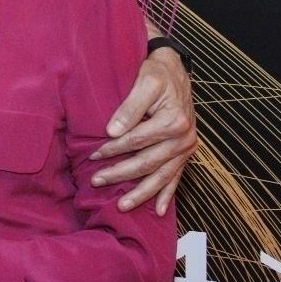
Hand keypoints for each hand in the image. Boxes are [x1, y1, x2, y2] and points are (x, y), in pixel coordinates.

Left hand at [91, 44, 196, 215]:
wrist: (176, 70)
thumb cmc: (157, 74)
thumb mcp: (144, 82)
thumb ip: (130, 107)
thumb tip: (112, 131)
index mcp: (174, 121)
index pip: (137, 141)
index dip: (114, 150)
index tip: (93, 156)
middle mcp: (184, 137)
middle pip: (148, 162)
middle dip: (121, 174)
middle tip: (97, 181)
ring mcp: (187, 148)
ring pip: (162, 176)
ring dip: (142, 193)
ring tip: (122, 206)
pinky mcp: (186, 153)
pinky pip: (177, 177)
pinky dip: (167, 195)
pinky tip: (158, 211)